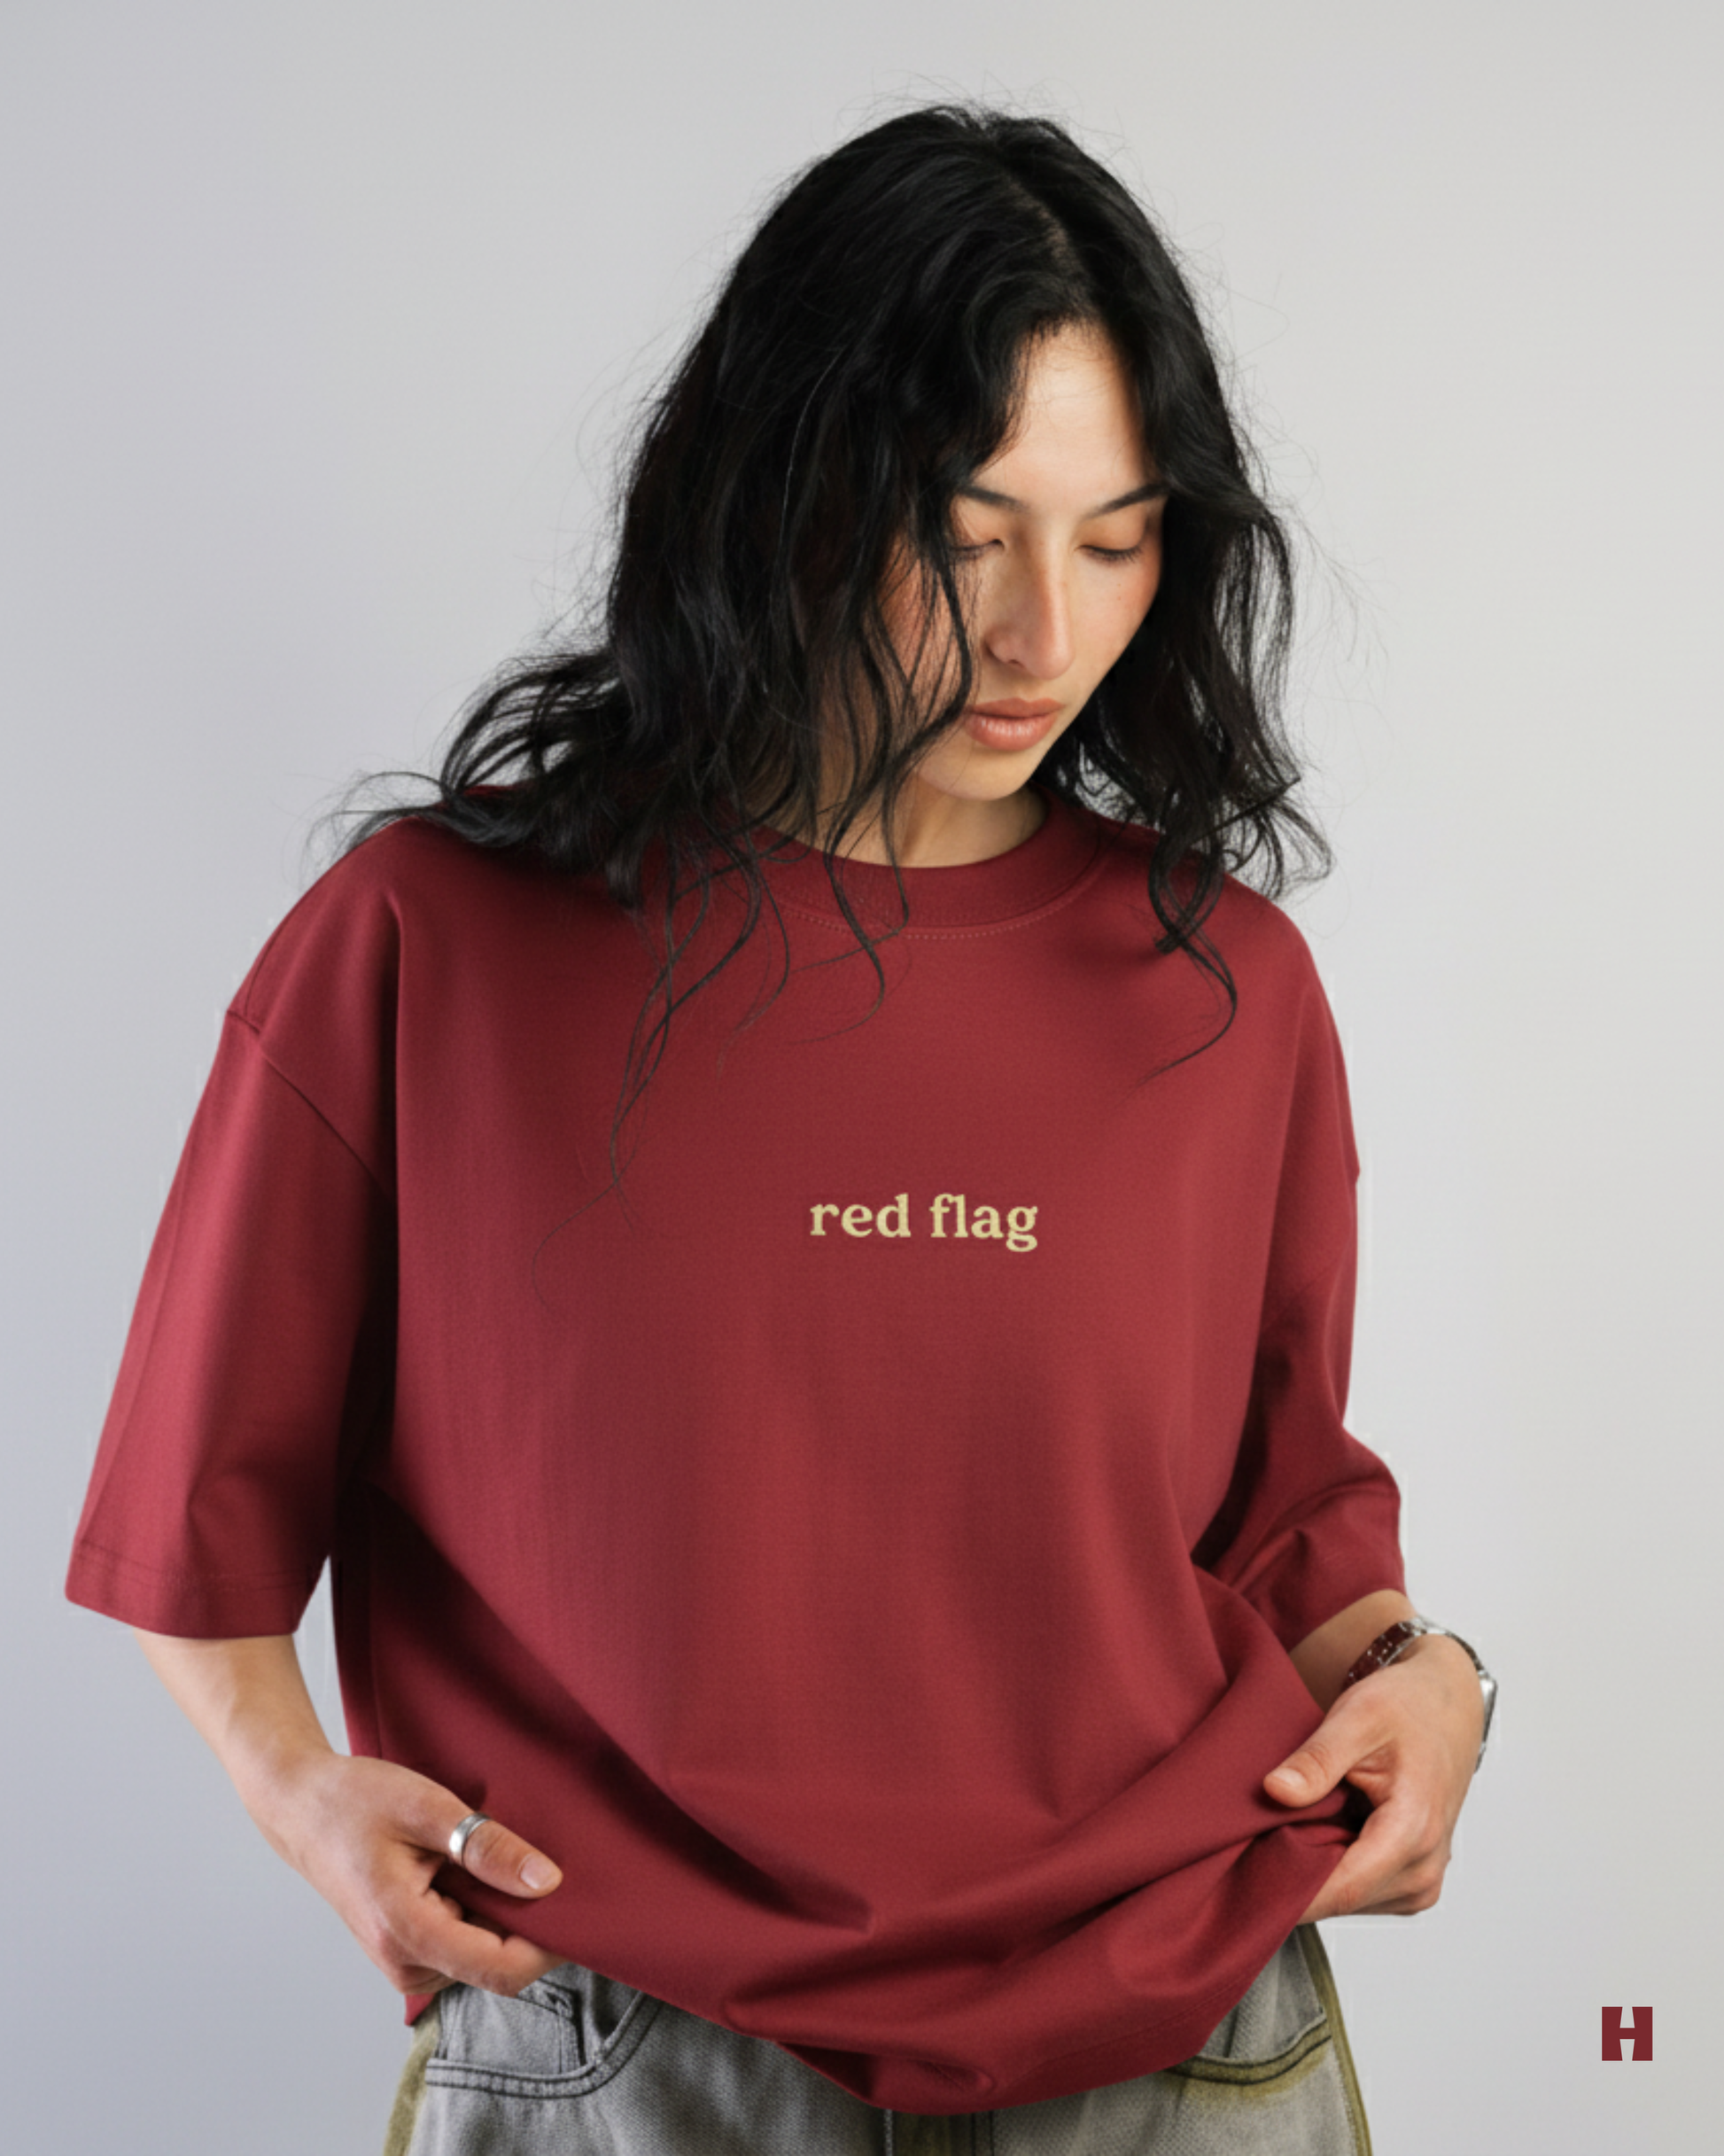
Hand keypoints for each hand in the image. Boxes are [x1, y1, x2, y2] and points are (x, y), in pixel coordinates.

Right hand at [255, 1751, 566, 1997]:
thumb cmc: (357, 1801)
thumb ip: (489, 1848)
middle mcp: (403, 1963)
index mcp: (407, 1931)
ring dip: (499, 1914)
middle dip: (525, 1922)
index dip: (550, 1945)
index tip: (578, 1905)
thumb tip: (548, 1881)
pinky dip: (477, 1913)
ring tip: (483, 1857)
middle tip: (533, 1861)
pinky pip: (461, 1945)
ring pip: (481, 1956)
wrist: (302, 1807)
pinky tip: (464, 1870)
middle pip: (495, 1965)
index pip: (501, 1970)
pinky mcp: (404, 1952)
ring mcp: (402, 1963)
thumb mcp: (429, 1808)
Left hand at [1263, 1633, 1483, 1920]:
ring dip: (1313, 1874)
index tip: (1241, 1877)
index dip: (1289, 1892)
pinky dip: (1332, 1870)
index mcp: (1414, 1830)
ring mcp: (1422, 1881)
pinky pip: (1361, 1892)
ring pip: (1348, 1901)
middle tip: (1248, 1841)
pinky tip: (1316, 1834)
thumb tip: (1275, 1791)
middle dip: (1293, 1878)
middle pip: (1342, 1899)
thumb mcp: (1357, 1718)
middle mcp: (1424, 1869)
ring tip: (1287, 1828)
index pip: (1342, 1889)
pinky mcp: (1412, 1880)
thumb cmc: (1409, 1708)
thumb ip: (1317, 1759)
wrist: (1448, 1708)